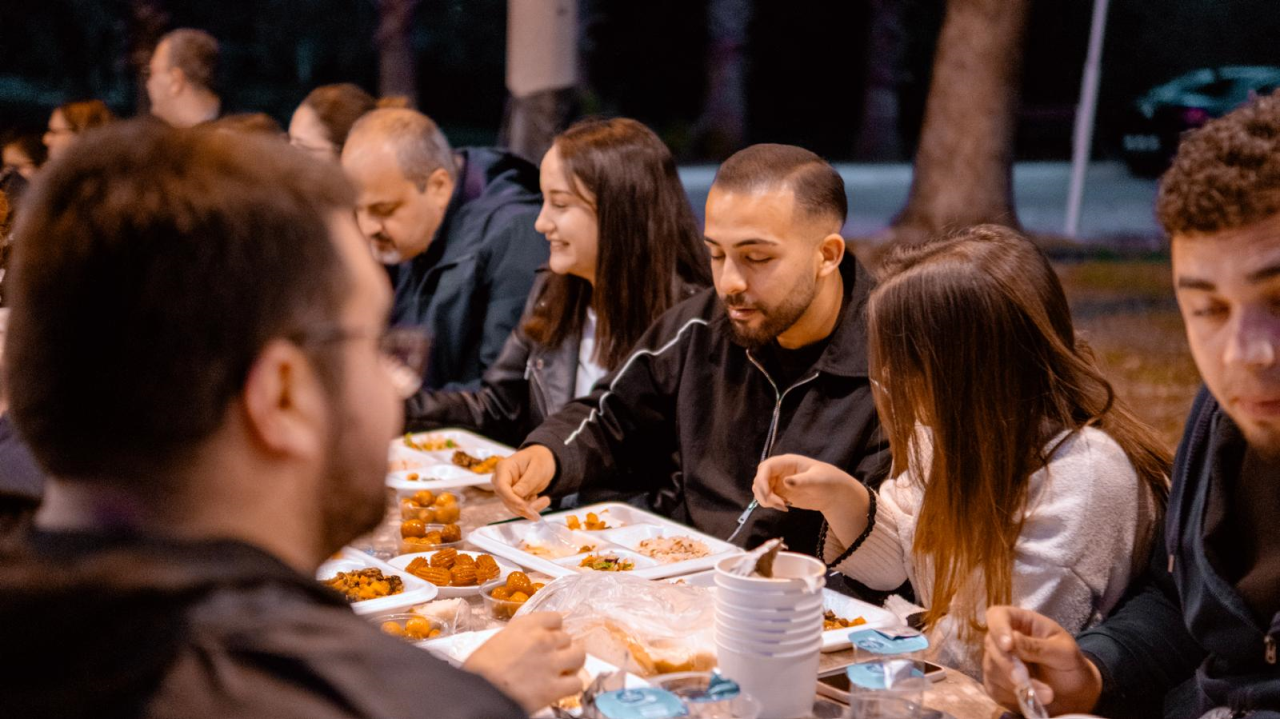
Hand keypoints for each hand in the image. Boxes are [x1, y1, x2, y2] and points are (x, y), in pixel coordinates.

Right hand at [463, 612, 586, 711]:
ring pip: (579, 655)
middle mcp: (543, 640)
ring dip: (574, 662)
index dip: (553, 629)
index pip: (555, 618)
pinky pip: (578, 682)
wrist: (478, 693)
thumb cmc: (479, 669)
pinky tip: (562, 688)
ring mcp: (552, 663)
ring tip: (566, 669)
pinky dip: (572, 685)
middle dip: (562, 647)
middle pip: (567, 637)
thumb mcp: (498, 640)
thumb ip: (519, 638)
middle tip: (554, 657)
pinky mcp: (555, 687)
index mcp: (526, 625)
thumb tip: (529, 644)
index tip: (550, 636)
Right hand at [493, 445, 556, 519]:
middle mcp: (501, 480)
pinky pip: (521, 509)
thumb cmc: (539, 459)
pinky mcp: (513, 498)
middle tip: (544, 502)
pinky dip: (533, 508)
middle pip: (507, 500)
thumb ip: (528, 481)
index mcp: (504, 467)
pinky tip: (542, 499)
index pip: (501, 486)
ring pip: (514, 508)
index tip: (524, 506)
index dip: (512, 498)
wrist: (542, 461)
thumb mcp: (538, 467)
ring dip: (531, 508)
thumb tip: (516, 494)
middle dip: (524, 506)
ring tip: (546, 499)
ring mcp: (506, 491)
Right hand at [752, 454, 863, 513]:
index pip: (766, 467)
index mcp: (787, 462)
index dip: (762, 480)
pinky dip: (770, 504)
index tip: (768, 495)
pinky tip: (785, 507)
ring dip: (766, 500)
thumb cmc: (829, 481)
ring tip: (783, 506)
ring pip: (760, 490)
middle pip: (759, 479)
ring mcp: (778, 482)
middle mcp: (780, 471)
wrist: (835, 494)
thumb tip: (785, 482)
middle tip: (780, 504)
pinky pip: (766, 498)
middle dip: (764, 493)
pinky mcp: (780, 493)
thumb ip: (801, 481)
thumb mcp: (817, 480)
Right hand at [983, 606, 1103, 715]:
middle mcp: (1004, 639)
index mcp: (1021, 622)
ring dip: (1016, 685)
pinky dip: (1012, 697)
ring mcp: (998, 661)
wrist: (1074, 693)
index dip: (998, 628)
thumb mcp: (1064, 652)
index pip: (998, 616)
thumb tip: (1012, 639)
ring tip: (1046, 695)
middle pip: (991, 645)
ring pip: (992, 669)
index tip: (1008, 646)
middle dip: (1008, 666)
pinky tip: (1032, 699)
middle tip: (1025, 681)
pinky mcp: (997, 683)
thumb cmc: (1071, 665)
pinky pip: (995, 689)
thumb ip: (1039, 646)